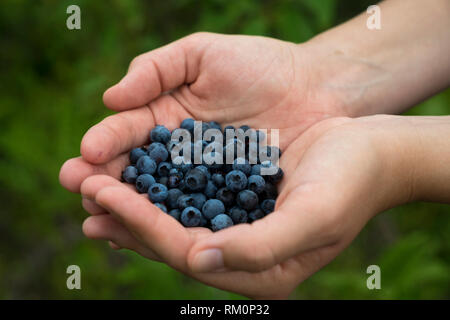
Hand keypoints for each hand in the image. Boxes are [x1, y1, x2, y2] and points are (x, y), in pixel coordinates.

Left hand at [63, 115, 416, 298]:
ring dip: (130, 201)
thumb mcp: (314, 216)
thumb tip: (197, 258)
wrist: (371, 152)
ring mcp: (237, 229)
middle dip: (123, 213)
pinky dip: (156, 186)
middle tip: (80, 187)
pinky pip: (186, 197)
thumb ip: (259, 248)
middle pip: (170, 240)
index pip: (186, 251)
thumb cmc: (350, 182)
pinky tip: (129, 175)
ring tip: (89, 184)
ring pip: (172, 219)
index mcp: (260, 271)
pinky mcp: (235, 201)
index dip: (142, 225)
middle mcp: (242, 256)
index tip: (104, 194)